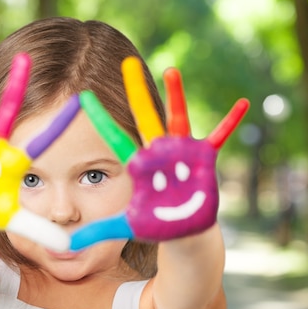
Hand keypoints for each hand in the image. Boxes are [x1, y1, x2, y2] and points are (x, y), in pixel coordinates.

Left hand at [71, 57, 248, 249]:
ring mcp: (180, 152)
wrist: (182, 229)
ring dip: (176, 96)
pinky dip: (231, 121)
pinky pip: (219, 136)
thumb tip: (64, 245)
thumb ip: (95, 231)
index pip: (114, 138)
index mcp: (138, 164)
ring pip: (177, 119)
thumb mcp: (123, 226)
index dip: (101, 119)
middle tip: (127, 63)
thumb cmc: (154, 224)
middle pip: (144, 117)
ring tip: (171, 71)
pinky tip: (243, 103)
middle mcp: (157, 152)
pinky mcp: (202, 158)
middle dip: (136, 92)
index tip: (83, 96)